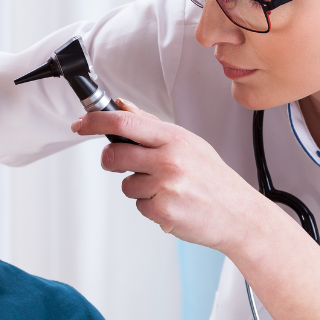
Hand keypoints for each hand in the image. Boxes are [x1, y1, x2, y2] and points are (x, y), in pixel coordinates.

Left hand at [71, 100, 271, 253]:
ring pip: (126, 184)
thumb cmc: (213, 178)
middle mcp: (170, 159)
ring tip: (166, 188)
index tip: (81, 124)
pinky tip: (171, 204)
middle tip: (123, 163)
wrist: (239, 214)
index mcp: (175, 138)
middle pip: (115, 154)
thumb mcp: (188, 143)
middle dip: (111, 160)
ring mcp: (166, 186)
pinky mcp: (163, 211)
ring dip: (138, 187)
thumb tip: (121, 105)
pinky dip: (150, 207)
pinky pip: (138, 205)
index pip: (125, 122)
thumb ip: (152, 125)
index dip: (96, 121)